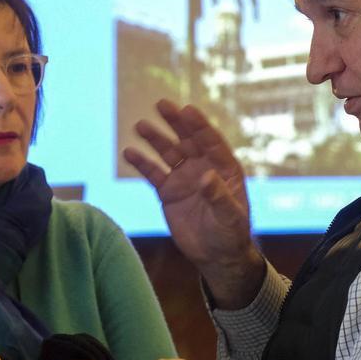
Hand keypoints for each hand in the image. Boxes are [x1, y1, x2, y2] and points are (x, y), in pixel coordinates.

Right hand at [122, 99, 264, 307]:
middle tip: (162, 104)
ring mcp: (184, 178)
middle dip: (175, 122)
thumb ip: (218, 196)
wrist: (216, 255)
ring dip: (156, 139)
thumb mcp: (229, 217)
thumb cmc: (230, 234)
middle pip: (188, 139)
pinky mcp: (168, 192)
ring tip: (141, 126)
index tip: (186, 110)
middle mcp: (203, 167)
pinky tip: (130, 153)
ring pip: (168, 153)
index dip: (198, 126)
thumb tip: (205, 176)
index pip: (211, 141)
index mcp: (224, 168)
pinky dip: (142, 163)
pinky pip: (153, 173)